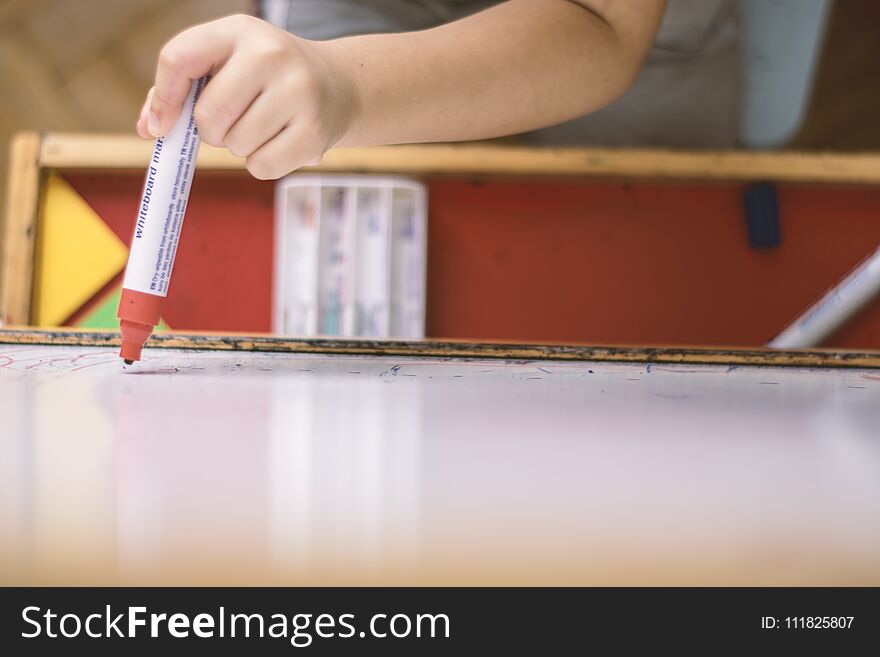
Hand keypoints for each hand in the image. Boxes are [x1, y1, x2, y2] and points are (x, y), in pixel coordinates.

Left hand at [136, 14, 356, 178]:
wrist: (339, 86)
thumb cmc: (268, 78)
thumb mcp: (228, 63)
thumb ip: (183, 89)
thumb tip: (150, 128)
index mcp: (239, 30)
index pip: (180, 59)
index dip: (163, 98)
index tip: (160, 126)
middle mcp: (271, 55)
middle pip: (208, 114)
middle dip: (210, 130)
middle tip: (230, 122)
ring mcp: (298, 93)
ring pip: (235, 144)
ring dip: (239, 146)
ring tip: (263, 127)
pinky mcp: (315, 132)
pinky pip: (262, 166)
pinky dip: (261, 164)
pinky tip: (278, 143)